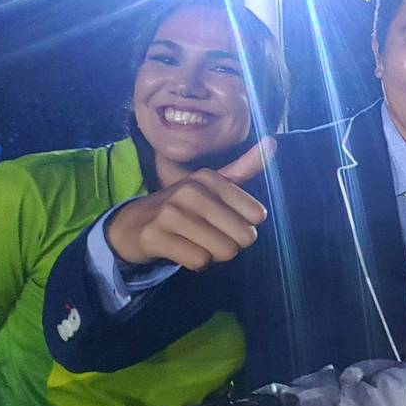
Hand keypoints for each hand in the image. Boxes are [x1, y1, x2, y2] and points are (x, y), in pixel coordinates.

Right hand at [105, 138, 275, 270]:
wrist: (132, 224)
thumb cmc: (182, 206)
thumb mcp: (212, 185)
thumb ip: (243, 168)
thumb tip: (273, 142)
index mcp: (209, 178)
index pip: (257, 215)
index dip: (245, 226)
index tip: (224, 220)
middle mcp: (191, 191)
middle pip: (243, 237)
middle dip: (232, 244)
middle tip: (210, 236)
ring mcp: (170, 213)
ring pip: (224, 251)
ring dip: (214, 254)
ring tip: (195, 242)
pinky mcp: (155, 236)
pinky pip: (200, 261)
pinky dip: (196, 263)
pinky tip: (181, 250)